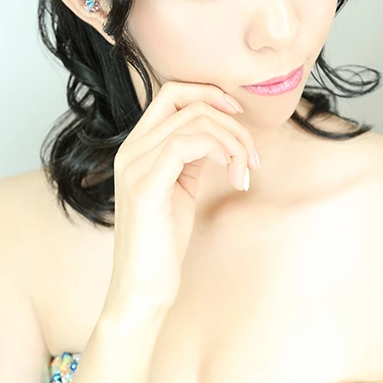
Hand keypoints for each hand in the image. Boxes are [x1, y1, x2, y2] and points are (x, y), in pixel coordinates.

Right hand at [101, 81, 259, 320]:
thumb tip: (220, 132)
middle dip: (230, 122)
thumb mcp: (181, 187)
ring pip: (194, 122)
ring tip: (246, 173)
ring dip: (234, 142)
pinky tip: (233, 175)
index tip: (239, 117)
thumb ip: (192, 156)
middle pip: (187, 102)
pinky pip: (186, 144)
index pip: (171, 93)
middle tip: (251, 157)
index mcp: (137, 147)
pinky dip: (220, 151)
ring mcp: (134, 166)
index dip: (210, 94)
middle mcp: (130, 150)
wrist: (142, 289)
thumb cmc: (163, 242)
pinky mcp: (146, 186)